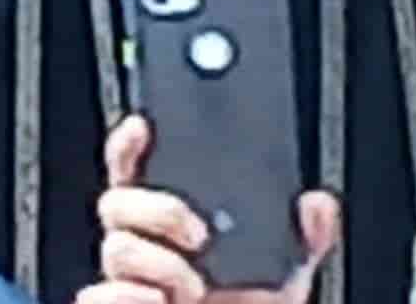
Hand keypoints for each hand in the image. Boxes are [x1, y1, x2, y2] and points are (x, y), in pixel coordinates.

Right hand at [81, 114, 339, 303]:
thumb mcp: (284, 281)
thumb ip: (301, 241)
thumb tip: (317, 204)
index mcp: (170, 229)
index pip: (134, 172)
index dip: (129, 146)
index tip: (143, 128)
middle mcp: (144, 252)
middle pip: (116, 203)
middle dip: (156, 211)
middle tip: (198, 234)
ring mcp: (127, 286)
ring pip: (116, 250)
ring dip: (160, 266)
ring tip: (192, 288)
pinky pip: (98, 297)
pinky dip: (128, 298)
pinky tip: (161, 302)